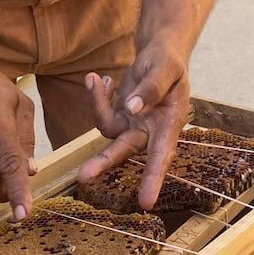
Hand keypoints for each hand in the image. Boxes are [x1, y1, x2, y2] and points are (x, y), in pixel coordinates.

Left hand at [77, 43, 190, 209]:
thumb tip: (132, 109)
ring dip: (97, 107)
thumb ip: (152, 88)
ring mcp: (133, 124)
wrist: (161, 52)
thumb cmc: (168, 61)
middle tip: (83, 176)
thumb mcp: (165, 68)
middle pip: (126, 150)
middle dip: (104, 161)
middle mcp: (151, 130)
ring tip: (93, 79)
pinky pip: (103, 113)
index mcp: (170, 123)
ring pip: (109, 130)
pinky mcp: (120, 115)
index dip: (153, 178)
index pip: (162, 154)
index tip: (146, 202)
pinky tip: (99, 79)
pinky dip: (98, 97)